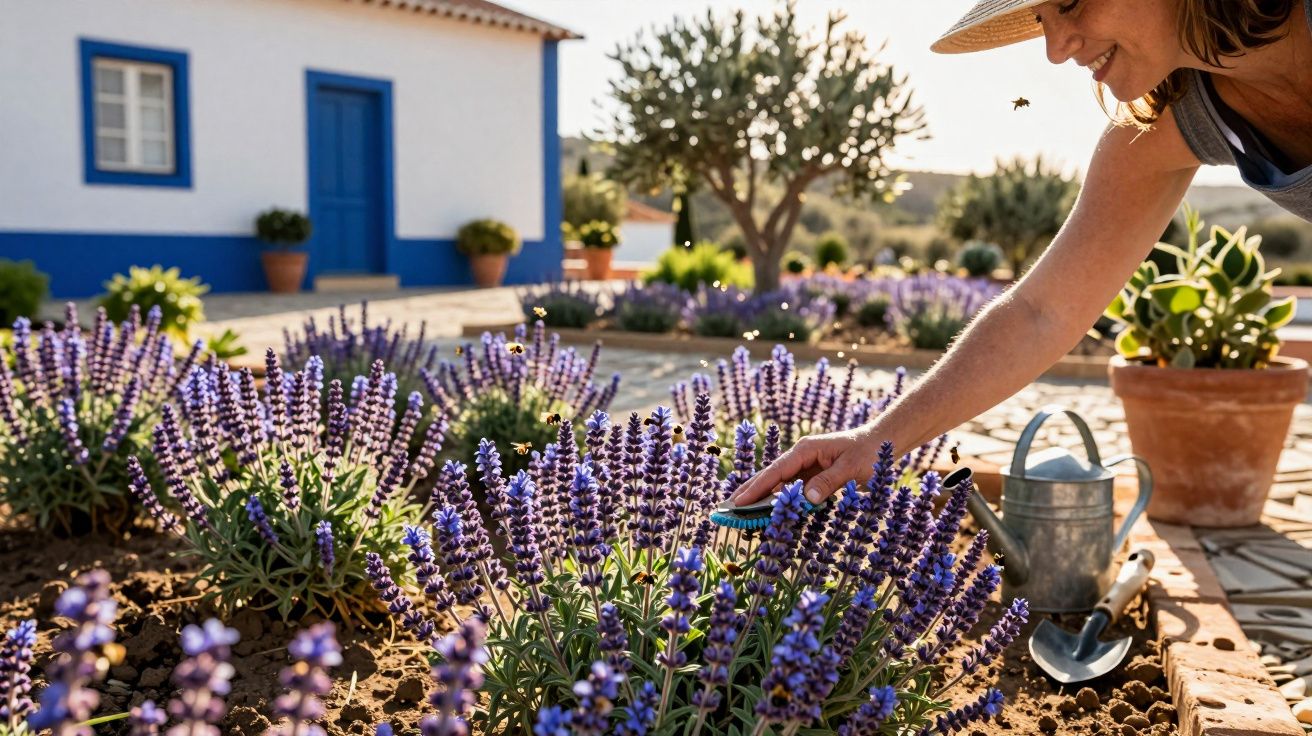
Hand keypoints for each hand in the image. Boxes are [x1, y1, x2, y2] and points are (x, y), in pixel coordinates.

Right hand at [728, 426, 885, 506]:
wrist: (881, 443)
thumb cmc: (868, 453)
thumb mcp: (851, 468)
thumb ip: (828, 482)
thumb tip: (806, 499)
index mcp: (805, 449)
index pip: (775, 471)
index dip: (756, 488)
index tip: (739, 502)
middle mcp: (800, 457)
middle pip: (769, 476)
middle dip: (748, 492)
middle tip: (726, 509)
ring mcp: (804, 466)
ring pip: (776, 484)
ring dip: (759, 497)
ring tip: (737, 512)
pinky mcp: (810, 475)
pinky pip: (789, 489)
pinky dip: (776, 500)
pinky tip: (764, 512)